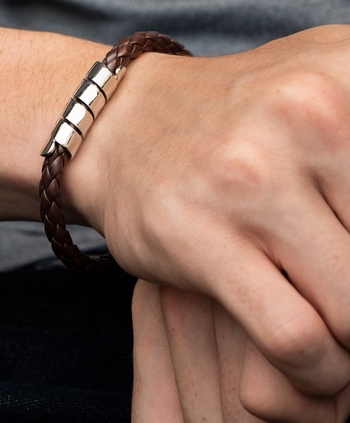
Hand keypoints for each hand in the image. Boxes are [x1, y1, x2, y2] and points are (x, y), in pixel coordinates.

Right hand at [67, 25, 349, 395]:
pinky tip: (310, 359)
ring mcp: (249, 179)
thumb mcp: (320, 90)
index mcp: (349, 79)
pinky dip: (317, 370)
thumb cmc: (229, 119)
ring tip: (343, 345)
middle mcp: (306, 117)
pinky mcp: (199, 236)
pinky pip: (295, 337)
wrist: (124, 125)